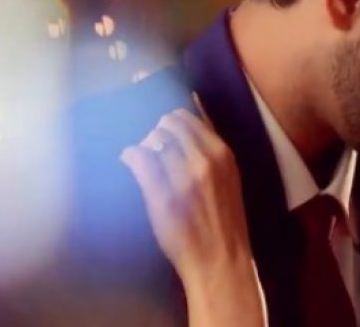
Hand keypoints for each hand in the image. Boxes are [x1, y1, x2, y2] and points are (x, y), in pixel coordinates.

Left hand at [120, 94, 265, 326]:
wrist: (219, 257)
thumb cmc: (224, 217)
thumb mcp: (228, 175)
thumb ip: (211, 145)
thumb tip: (194, 102)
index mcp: (222, 154)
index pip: (189, 117)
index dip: (173, 123)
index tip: (167, 132)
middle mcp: (204, 160)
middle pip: (168, 123)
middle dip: (158, 132)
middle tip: (156, 148)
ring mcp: (182, 177)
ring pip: (153, 139)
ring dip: (145, 145)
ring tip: (146, 160)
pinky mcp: (161, 194)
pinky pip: (138, 158)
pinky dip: (131, 155)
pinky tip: (130, 161)